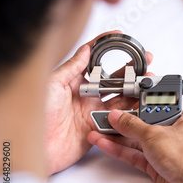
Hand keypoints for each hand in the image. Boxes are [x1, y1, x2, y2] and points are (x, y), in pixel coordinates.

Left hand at [44, 32, 151, 174]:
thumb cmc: (36, 115)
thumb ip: (72, 67)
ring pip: (120, 98)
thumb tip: (86, 50)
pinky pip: (119, 118)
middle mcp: (86, 96)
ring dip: (134, 89)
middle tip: (144, 61)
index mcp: (73, 82)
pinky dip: (130, 112)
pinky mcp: (99, 128)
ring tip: (147, 82)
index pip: (93, 60)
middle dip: (130, 70)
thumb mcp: (52, 84)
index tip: (119, 35)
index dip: (106, 46)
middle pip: (113, 79)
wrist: (35, 146)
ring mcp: (93, 112)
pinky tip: (139, 104)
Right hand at [88, 101, 182, 182]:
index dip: (145, 99)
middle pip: (148, 122)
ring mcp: (168, 150)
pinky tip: (106, 144)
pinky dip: (122, 150)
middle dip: (126, 120)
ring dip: (119, 136)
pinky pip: (137, 155)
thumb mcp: (155, 135)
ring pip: (139, 140)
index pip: (163, 103)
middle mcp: (178, 133)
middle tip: (107, 115)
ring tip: (99, 129)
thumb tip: (120, 116)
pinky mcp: (159, 166)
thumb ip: (133, 125)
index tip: (127, 96)